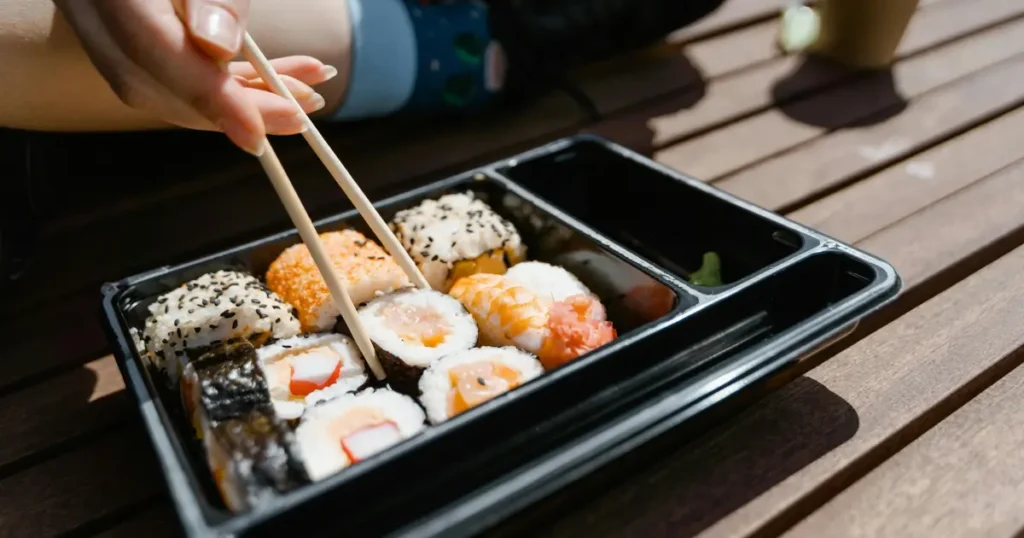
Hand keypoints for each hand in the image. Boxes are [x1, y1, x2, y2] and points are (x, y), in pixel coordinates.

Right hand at [54, 0, 333, 154]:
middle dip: (229, 109)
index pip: (149, 48)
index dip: (208, 96)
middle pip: (150, 78)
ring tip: (306, 95)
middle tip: (299, 116)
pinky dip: (222, 79)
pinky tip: (277, 80)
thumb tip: (217, 50)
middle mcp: (85, 1)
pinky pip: (167, 65)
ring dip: (237, 98)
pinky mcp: (120, 23)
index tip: (258, 135)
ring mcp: (96, 15)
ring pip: (160, 81)